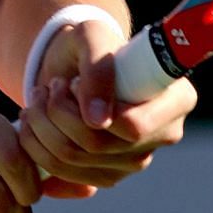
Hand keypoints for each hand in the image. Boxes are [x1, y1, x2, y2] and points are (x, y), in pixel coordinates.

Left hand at [17, 19, 195, 196]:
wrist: (74, 66)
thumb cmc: (90, 44)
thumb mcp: (92, 36)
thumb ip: (98, 68)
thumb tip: (98, 121)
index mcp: (176, 100)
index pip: (133, 126)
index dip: (89, 109)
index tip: (71, 84)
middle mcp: (163, 135)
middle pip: (98, 146)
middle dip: (56, 115)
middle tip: (46, 88)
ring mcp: (136, 161)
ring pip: (74, 162)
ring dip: (41, 128)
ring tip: (38, 101)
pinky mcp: (107, 176)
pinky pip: (63, 175)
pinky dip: (37, 149)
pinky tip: (36, 126)